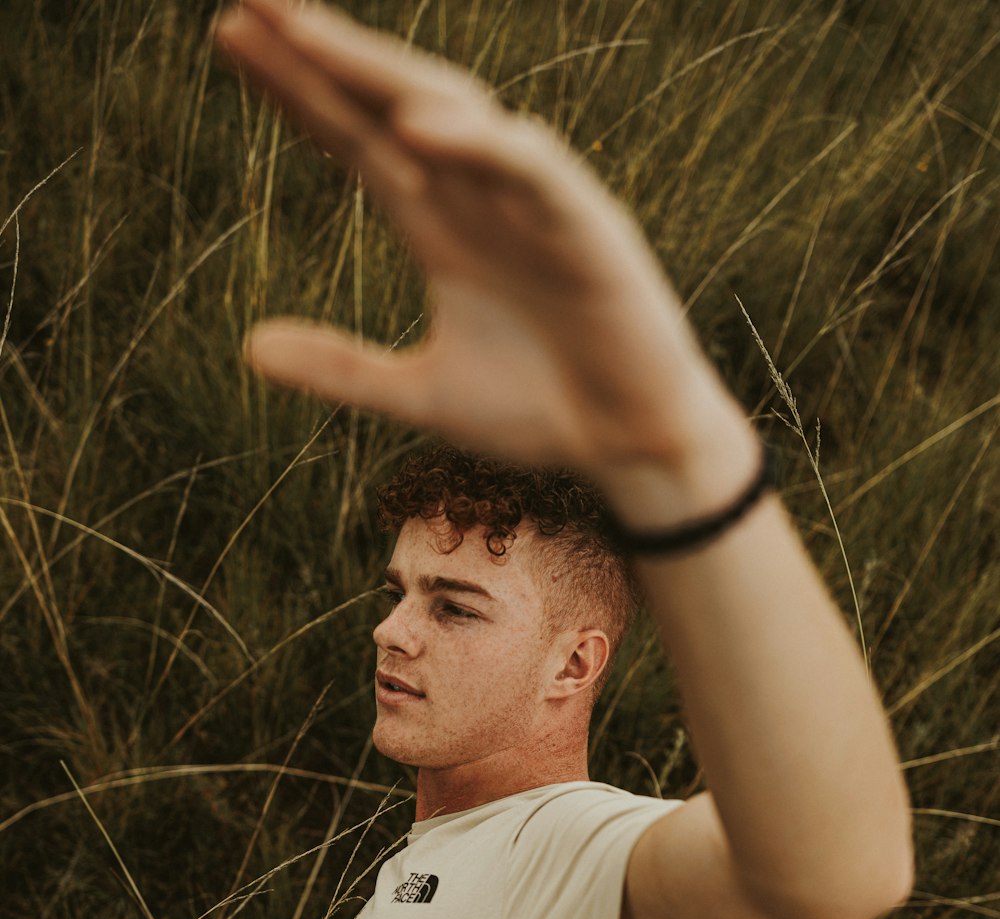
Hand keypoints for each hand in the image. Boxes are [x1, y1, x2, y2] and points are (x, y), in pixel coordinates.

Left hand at [213, 0, 752, 477]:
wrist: (628, 447)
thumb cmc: (538, 414)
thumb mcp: (422, 395)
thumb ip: (342, 368)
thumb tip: (248, 348)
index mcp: (439, 228)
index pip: (355, 138)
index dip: (295, 88)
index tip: (231, 34)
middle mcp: (479, 197)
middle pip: (390, 104)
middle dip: (324, 51)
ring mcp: (532, 204)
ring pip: (455, 112)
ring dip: (382, 72)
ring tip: (307, 34)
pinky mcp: (587, 227)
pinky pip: (530, 169)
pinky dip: (478, 145)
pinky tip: (415, 125)